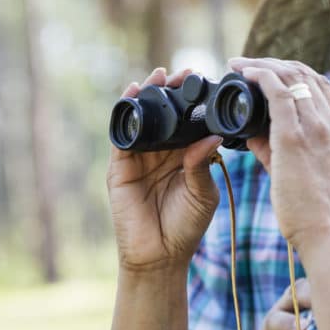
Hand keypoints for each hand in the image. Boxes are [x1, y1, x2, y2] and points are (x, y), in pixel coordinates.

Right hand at [107, 67, 222, 273]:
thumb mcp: (203, 193)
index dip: (193, 101)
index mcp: (183, 156)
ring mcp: (139, 157)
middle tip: (185, 72)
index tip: (205, 81)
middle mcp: (160, 152)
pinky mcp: (119, 166)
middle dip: (172, 90)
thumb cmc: (185, 227)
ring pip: (142, 117)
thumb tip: (210, 135)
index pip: (187, 121)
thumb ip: (202, 163)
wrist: (160, 257)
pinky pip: (121, 134)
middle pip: (164, 113)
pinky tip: (133, 94)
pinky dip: (126, 112)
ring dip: (148, 94)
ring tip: (160, 75)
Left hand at [228, 57, 329, 249]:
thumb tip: (249, 133)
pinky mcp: (294, 138)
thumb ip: (275, 148)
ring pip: (292, 76)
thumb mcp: (300, 171)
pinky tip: (245, 74)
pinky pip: (278, 92)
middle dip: (275, 63)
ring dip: (264, 64)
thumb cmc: (314, 210)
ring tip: (240, 65)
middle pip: (306, 74)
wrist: (327, 233)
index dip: (292, 71)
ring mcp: (315, 128)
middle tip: (247, 64)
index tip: (268, 71)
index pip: (319, 84)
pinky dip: (261, 76)